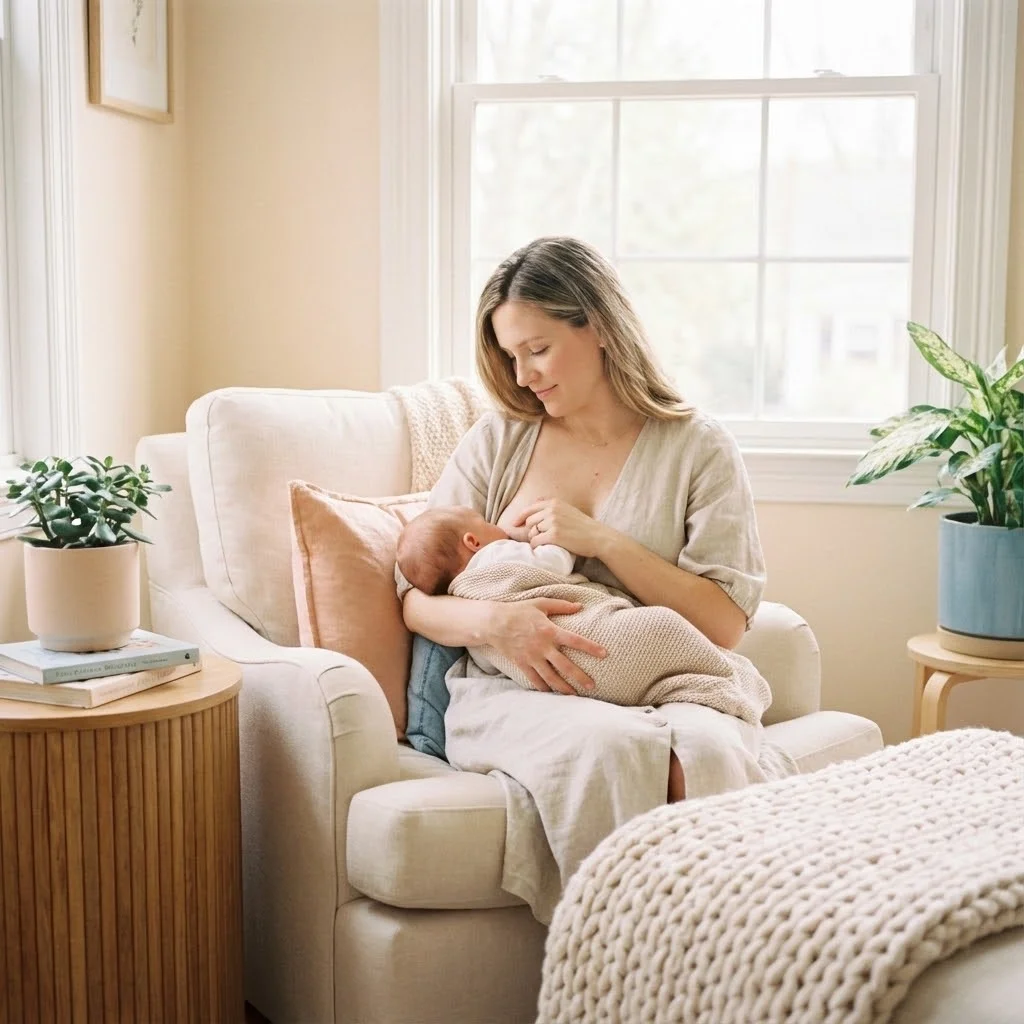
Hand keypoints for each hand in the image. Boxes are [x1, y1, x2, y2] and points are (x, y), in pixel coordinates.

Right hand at [487, 599, 605, 694]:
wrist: (494, 622)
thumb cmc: (519, 611)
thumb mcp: (541, 603)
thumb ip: (561, 605)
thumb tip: (580, 606)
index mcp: (550, 630)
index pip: (575, 640)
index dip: (590, 647)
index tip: (604, 654)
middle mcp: (542, 646)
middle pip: (565, 665)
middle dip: (579, 677)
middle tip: (592, 686)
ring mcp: (532, 657)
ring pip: (551, 677)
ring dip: (563, 688)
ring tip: (574, 696)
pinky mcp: (522, 664)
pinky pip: (534, 679)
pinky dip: (543, 688)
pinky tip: (551, 693)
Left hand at [513, 498, 609, 557]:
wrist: (598, 537)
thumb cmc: (583, 526)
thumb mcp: (568, 509)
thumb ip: (552, 507)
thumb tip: (533, 506)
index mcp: (554, 502)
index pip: (529, 508)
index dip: (519, 517)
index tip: (514, 523)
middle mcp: (552, 510)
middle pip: (529, 522)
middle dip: (532, 531)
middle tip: (542, 538)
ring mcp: (552, 522)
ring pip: (532, 533)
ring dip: (536, 539)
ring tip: (548, 543)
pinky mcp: (554, 535)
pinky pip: (536, 542)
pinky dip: (537, 547)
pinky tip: (545, 548)